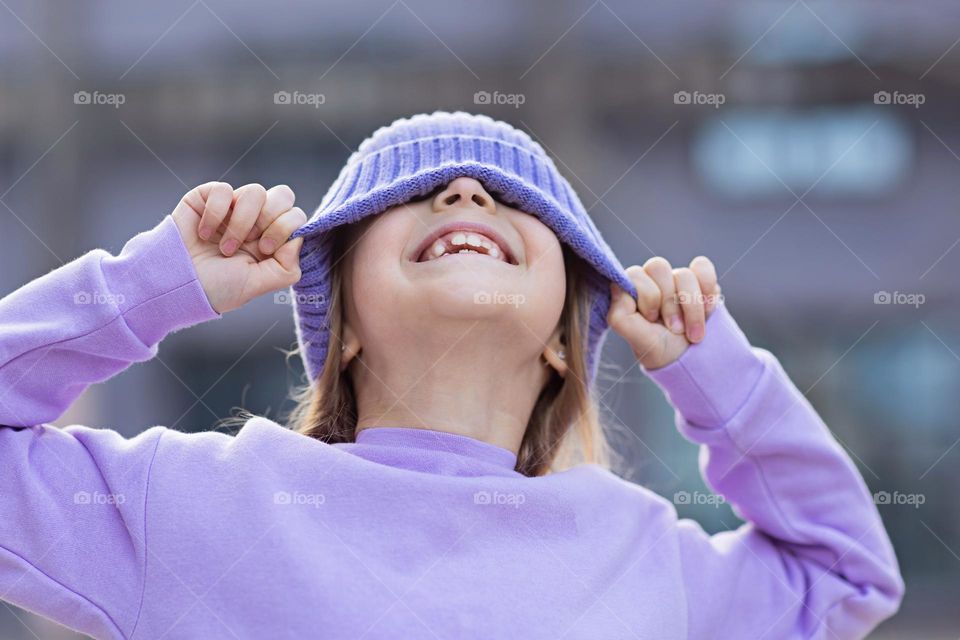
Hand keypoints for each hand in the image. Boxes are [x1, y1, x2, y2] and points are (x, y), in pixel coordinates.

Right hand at [171, 182, 305, 313]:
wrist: (175, 284)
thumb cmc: (216, 288)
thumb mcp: (258, 284)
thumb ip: (287, 267)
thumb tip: (298, 238)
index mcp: (271, 239)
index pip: (296, 216)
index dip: (285, 228)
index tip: (264, 250)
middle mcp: (256, 220)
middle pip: (284, 195)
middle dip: (271, 220)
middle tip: (253, 243)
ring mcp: (232, 207)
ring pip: (255, 191)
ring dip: (241, 222)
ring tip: (225, 246)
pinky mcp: (207, 197)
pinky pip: (224, 189)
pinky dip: (216, 214)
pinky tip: (204, 234)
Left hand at [607, 256, 721, 369]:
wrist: (689, 359)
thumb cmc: (658, 347)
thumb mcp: (634, 337)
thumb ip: (619, 314)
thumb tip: (619, 287)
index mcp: (632, 288)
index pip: (635, 274)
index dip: (648, 298)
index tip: (652, 321)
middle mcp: (652, 279)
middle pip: (659, 267)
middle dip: (669, 303)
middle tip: (674, 328)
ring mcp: (676, 277)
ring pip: (684, 274)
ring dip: (692, 308)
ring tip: (692, 332)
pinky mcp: (700, 278)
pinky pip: (703, 267)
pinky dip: (708, 291)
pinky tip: (707, 311)